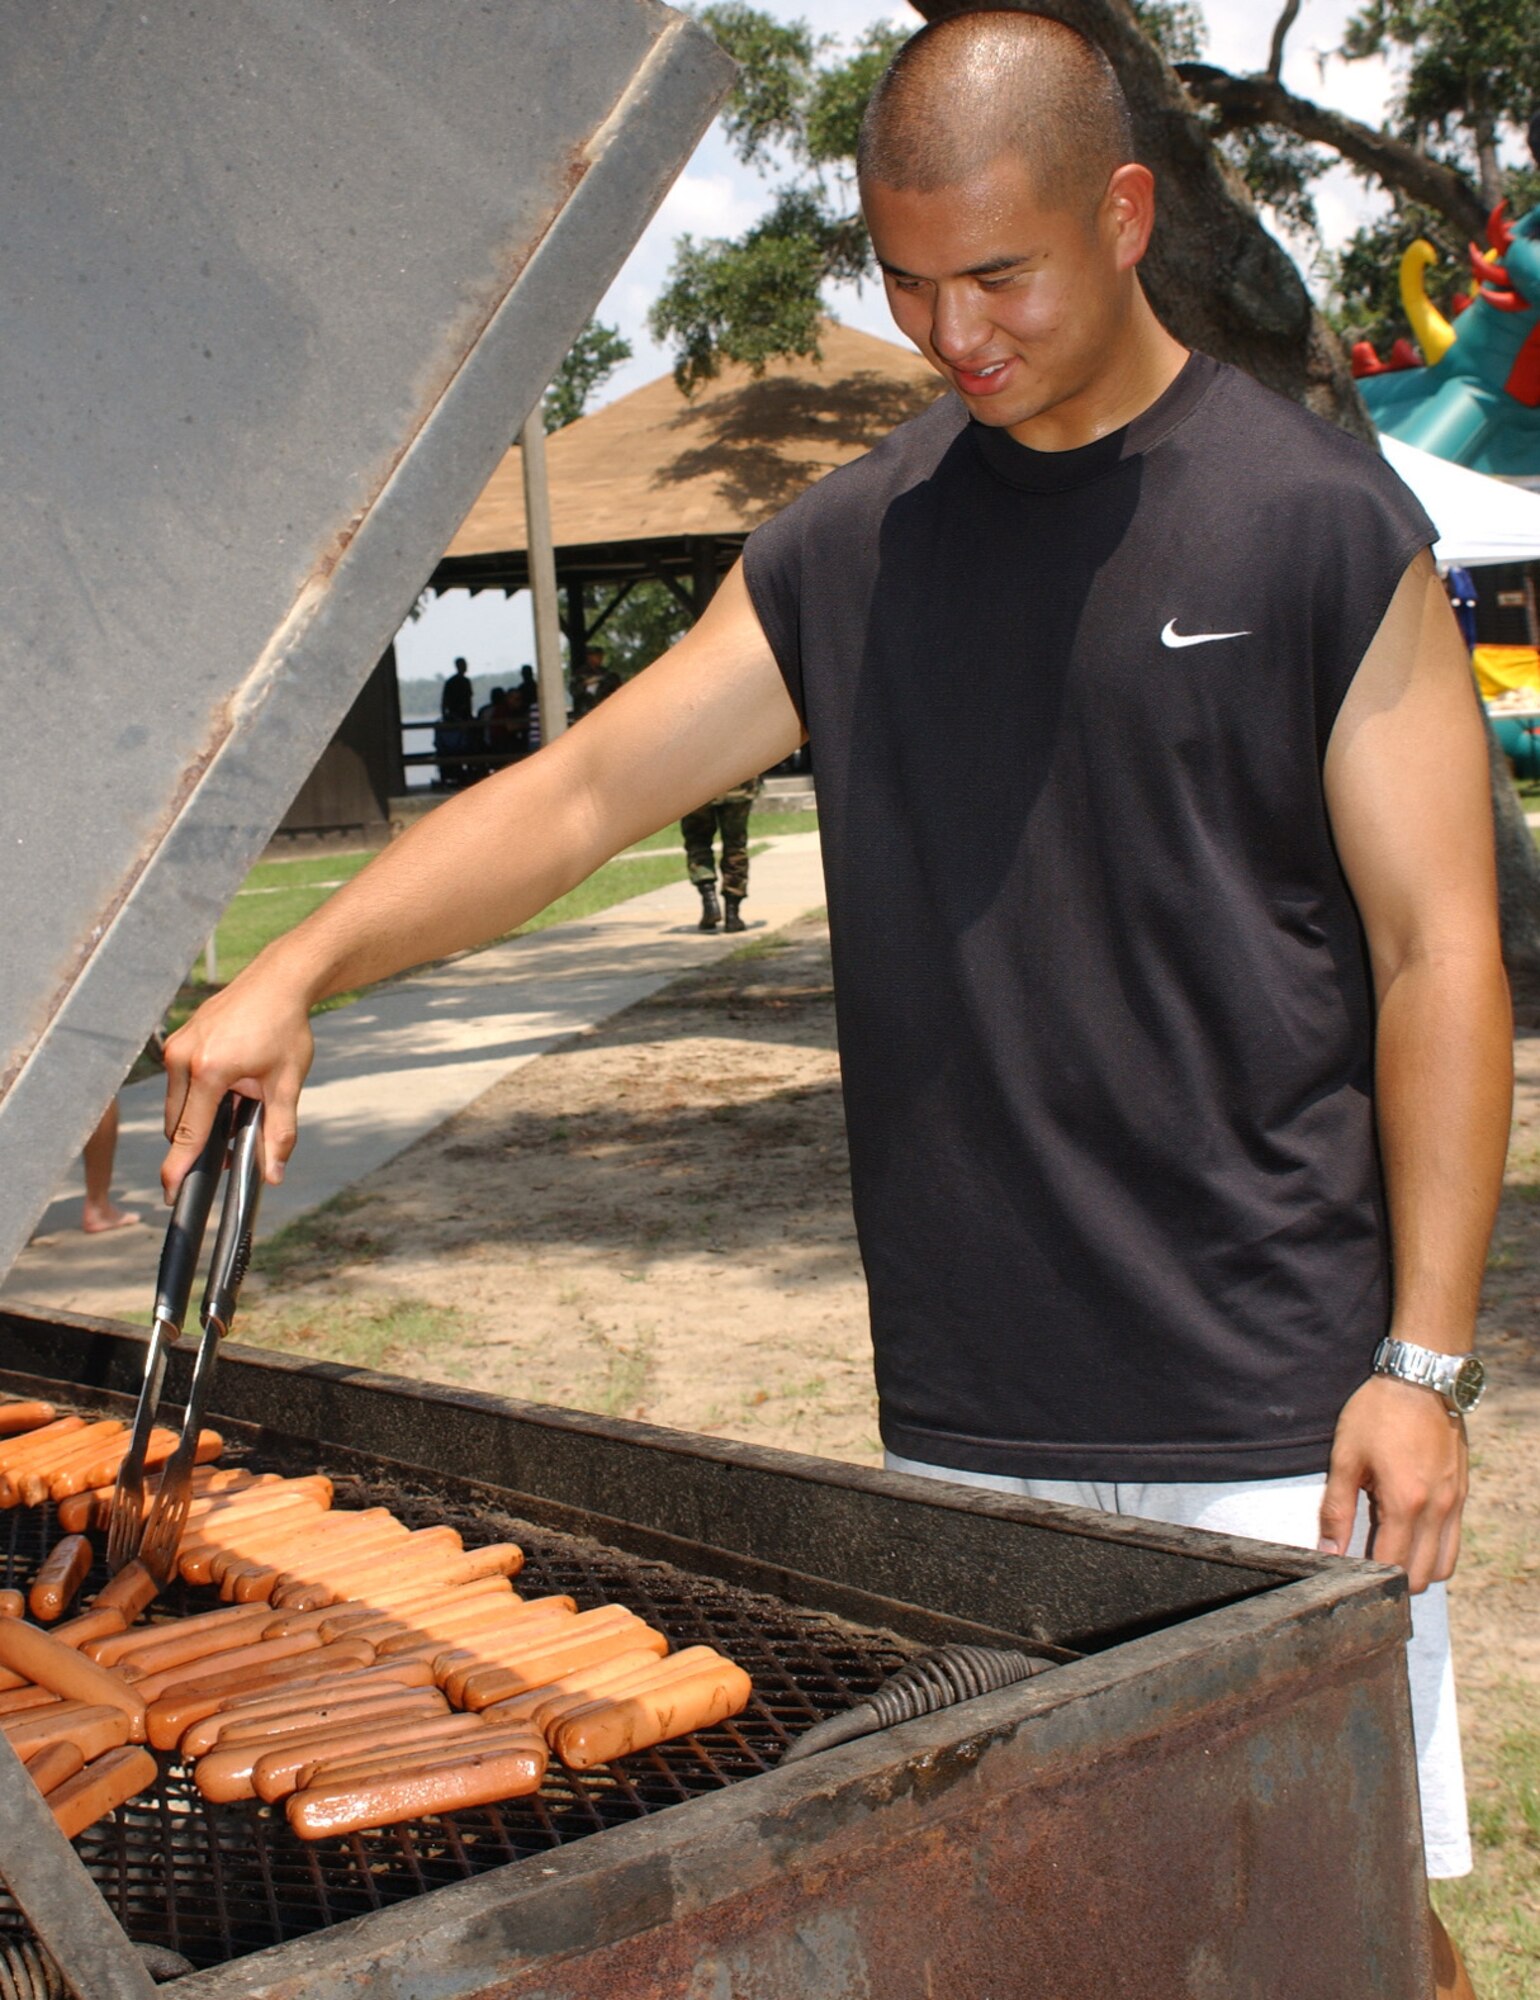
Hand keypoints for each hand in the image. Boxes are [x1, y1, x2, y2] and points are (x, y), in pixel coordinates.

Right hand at [162, 965, 314, 1197]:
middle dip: (201, 1138)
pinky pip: (180, 1081)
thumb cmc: (285, 1028)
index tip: (169, 1192)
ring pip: (178, 1103)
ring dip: (201, 1114)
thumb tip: (274, 1174)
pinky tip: (230, 1084)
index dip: (179, 1167)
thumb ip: (279, 1132)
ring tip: (240, 1099)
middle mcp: (183, 1057)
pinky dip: (198, 1093)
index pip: (189, 1133)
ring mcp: (176, 1045)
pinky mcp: (177, 1038)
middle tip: (236, 1135)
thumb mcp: (287, 1083)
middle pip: (180, 1123)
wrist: (279, 980)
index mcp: (209, 1070)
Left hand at [1318, 1373, 1467, 1592]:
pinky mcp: (1461, 1493)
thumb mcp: (1346, 1458)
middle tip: (1368, 1565)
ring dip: (1420, 1569)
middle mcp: (1437, 1509)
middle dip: (1395, 1580)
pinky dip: (1435, 1549)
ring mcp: (1454, 1502)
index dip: (1368, 1576)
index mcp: (1405, 1503)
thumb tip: (1328, 1551)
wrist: (1420, 1379)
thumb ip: (1336, 1510)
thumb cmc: (1377, 1414)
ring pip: (1445, 1565)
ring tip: (1391, 1553)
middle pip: (1423, 1576)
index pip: (1392, 1566)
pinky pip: (1454, 1540)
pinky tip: (1411, 1532)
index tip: (1348, 1571)